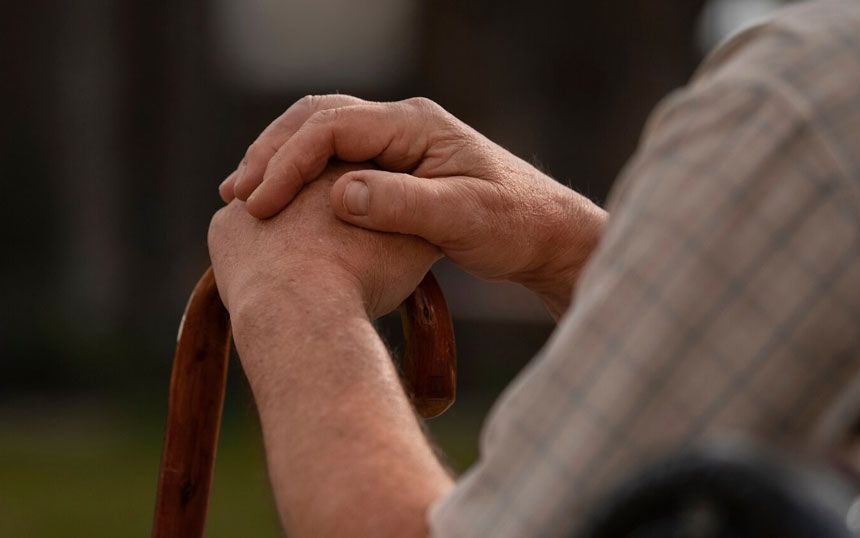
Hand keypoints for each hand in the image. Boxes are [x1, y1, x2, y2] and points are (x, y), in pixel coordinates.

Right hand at [220, 95, 605, 316]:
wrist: (546, 234)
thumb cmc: (514, 224)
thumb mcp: (465, 218)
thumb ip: (405, 205)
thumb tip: (341, 194)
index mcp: (416, 125)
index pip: (333, 126)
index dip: (288, 161)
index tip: (260, 203)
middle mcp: (402, 125)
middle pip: (317, 119)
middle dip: (272, 154)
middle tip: (237, 195)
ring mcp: (398, 144)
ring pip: (321, 137)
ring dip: (281, 162)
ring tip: (245, 197)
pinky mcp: (397, 168)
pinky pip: (336, 161)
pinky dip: (303, 177)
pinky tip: (284, 205)